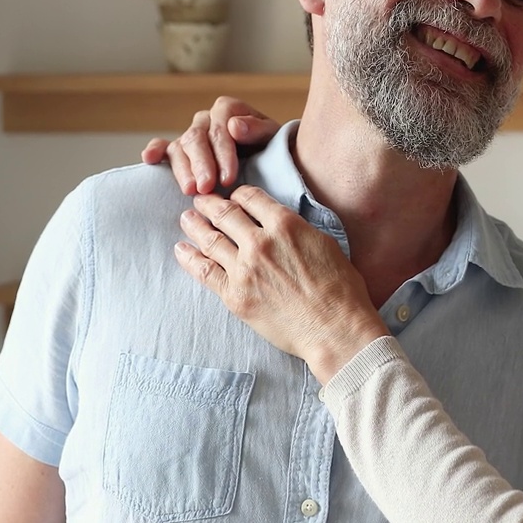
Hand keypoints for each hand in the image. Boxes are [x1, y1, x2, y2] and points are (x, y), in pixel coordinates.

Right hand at [141, 96, 281, 194]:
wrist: (271, 160)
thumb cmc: (272, 148)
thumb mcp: (273, 138)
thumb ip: (258, 129)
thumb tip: (234, 126)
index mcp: (228, 110)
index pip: (220, 128)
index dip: (223, 154)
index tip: (229, 178)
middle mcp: (206, 119)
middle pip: (196, 138)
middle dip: (202, 165)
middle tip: (207, 188)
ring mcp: (192, 134)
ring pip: (180, 147)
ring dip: (183, 169)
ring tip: (191, 190)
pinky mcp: (180, 149)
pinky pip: (163, 146)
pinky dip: (154, 151)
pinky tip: (150, 159)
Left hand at [174, 185, 390, 382]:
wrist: (334, 328)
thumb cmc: (341, 290)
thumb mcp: (325, 245)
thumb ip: (299, 230)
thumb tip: (282, 227)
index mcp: (286, 225)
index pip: (251, 198)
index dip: (239, 194)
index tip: (233, 196)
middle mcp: (260, 242)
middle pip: (225, 214)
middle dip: (210, 204)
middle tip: (200, 200)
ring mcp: (244, 269)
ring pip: (210, 239)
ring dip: (195, 225)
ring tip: (186, 218)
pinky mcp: (235, 296)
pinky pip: (204, 271)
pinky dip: (189, 258)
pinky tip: (181, 249)